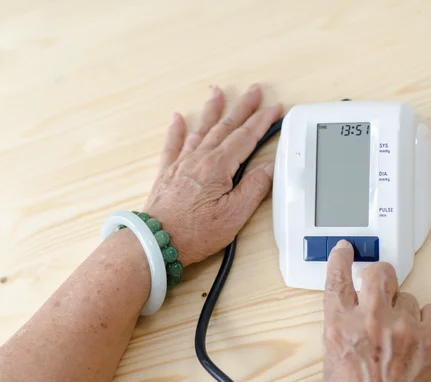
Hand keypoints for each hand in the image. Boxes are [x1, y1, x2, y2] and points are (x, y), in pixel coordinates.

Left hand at [143, 84, 282, 265]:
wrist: (157, 241)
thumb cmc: (194, 232)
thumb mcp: (234, 215)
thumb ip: (254, 188)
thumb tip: (269, 168)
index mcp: (218, 167)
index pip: (246, 137)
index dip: (262, 121)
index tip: (274, 109)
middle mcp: (199, 159)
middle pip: (225, 127)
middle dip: (242, 107)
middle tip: (253, 91)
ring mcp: (181, 164)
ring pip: (200, 130)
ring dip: (211, 110)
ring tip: (217, 93)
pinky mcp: (166, 174)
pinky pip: (172, 145)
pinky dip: (175, 130)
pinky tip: (177, 118)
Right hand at [323, 240, 430, 381]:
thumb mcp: (333, 356)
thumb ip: (341, 325)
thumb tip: (350, 309)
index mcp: (340, 324)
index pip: (337, 278)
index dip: (340, 258)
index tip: (345, 248)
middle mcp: (370, 320)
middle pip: (378, 272)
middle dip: (379, 274)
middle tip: (380, 283)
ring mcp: (402, 327)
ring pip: (407, 294)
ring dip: (402, 307)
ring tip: (399, 328)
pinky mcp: (429, 339)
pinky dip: (427, 317)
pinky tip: (418, 329)